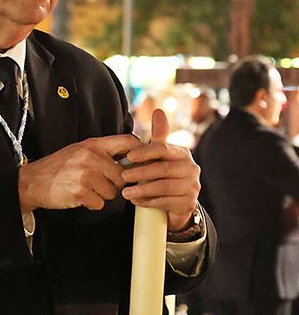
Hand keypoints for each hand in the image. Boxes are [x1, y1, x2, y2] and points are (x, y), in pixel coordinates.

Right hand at [17, 132, 136, 212]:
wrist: (31, 182)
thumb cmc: (58, 168)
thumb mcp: (78, 151)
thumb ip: (103, 152)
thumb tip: (133, 158)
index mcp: (92, 145)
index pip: (128, 142)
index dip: (140, 153)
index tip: (139, 163)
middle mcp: (90, 157)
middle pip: (122, 175)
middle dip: (113, 184)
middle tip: (96, 183)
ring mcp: (85, 174)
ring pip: (113, 192)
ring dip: (101, 195)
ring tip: (84, 189)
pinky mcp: (81, 192)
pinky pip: (100, 203)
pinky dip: (91, 204)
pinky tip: (78, 197)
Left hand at [121, 108, 201, 231]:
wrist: (176, 202)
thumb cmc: (162, 174)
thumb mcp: (159, 155)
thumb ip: (158, 136)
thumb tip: (158, 111)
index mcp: (182, 154)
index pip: (163, 149)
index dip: (145, 152)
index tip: (129, 157)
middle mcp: (191, 169)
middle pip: (163, 170)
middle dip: (140, 173)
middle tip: (122, 177)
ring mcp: (192, 187)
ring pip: (164, 187)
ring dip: (142, 190)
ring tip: (125, 193)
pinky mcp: (188, 203)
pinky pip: (165, 202)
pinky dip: (148, 202)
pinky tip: (135, 201)